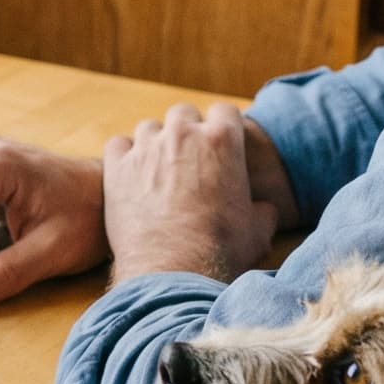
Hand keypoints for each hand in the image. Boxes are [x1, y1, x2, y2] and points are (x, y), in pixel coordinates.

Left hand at [104, 103, 279, 283]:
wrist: (175, 271)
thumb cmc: (222, 251)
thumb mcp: (258, 230)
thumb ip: (263, 210)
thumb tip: (265, 210)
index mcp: (224, 140)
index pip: (225, 111)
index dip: (223, 127)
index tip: (220, 144)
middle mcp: (184, 134)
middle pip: (184, 113)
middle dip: (187, 131)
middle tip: (189, 159)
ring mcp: (147, 148)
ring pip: (150, 127)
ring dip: (155, 143)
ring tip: (158, 170)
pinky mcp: (117, 167)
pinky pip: (118, 145)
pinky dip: (123, 156)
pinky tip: (130, 176)